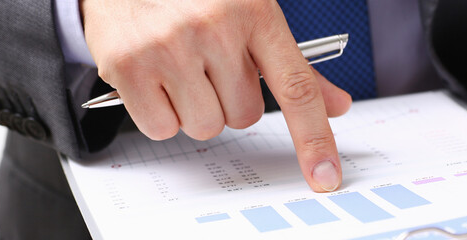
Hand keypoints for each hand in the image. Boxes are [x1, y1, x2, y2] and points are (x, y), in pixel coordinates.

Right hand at [80, 0, 351, 191]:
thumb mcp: (251, 16)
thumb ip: (295, 66)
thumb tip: (336, 106)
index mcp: (255, 12)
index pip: (296, 88)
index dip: (314, 138)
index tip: (326, 176)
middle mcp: (215, 26)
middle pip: (244, 117)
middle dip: (227, 101)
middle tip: (206, 66)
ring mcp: (171, 45)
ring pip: (204, 127)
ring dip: (194, 110)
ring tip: (178, 68)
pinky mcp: (130, 64)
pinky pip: (162, 128)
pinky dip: (159, 114)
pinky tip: (153, 77)